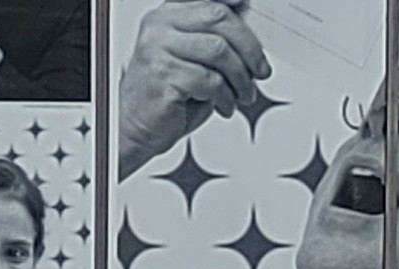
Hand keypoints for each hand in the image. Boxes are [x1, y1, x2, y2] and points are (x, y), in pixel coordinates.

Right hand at [116, 0, 269, 174]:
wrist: (138, 126)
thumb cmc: (168, 94)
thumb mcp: (194, 60)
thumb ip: (215, 41)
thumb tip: (252, 37)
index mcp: (167, 17)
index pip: (208, 1)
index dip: (231, 3)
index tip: (248, 6)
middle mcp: (159, 27)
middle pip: (218, 19)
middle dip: (249, 47)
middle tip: (260, 70)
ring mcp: (158, 48)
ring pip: (219, 51)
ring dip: (240, 78)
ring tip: (243, 94)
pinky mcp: (163, 74)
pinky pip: (210, 80)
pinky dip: (226, 97)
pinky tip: (224, 105)